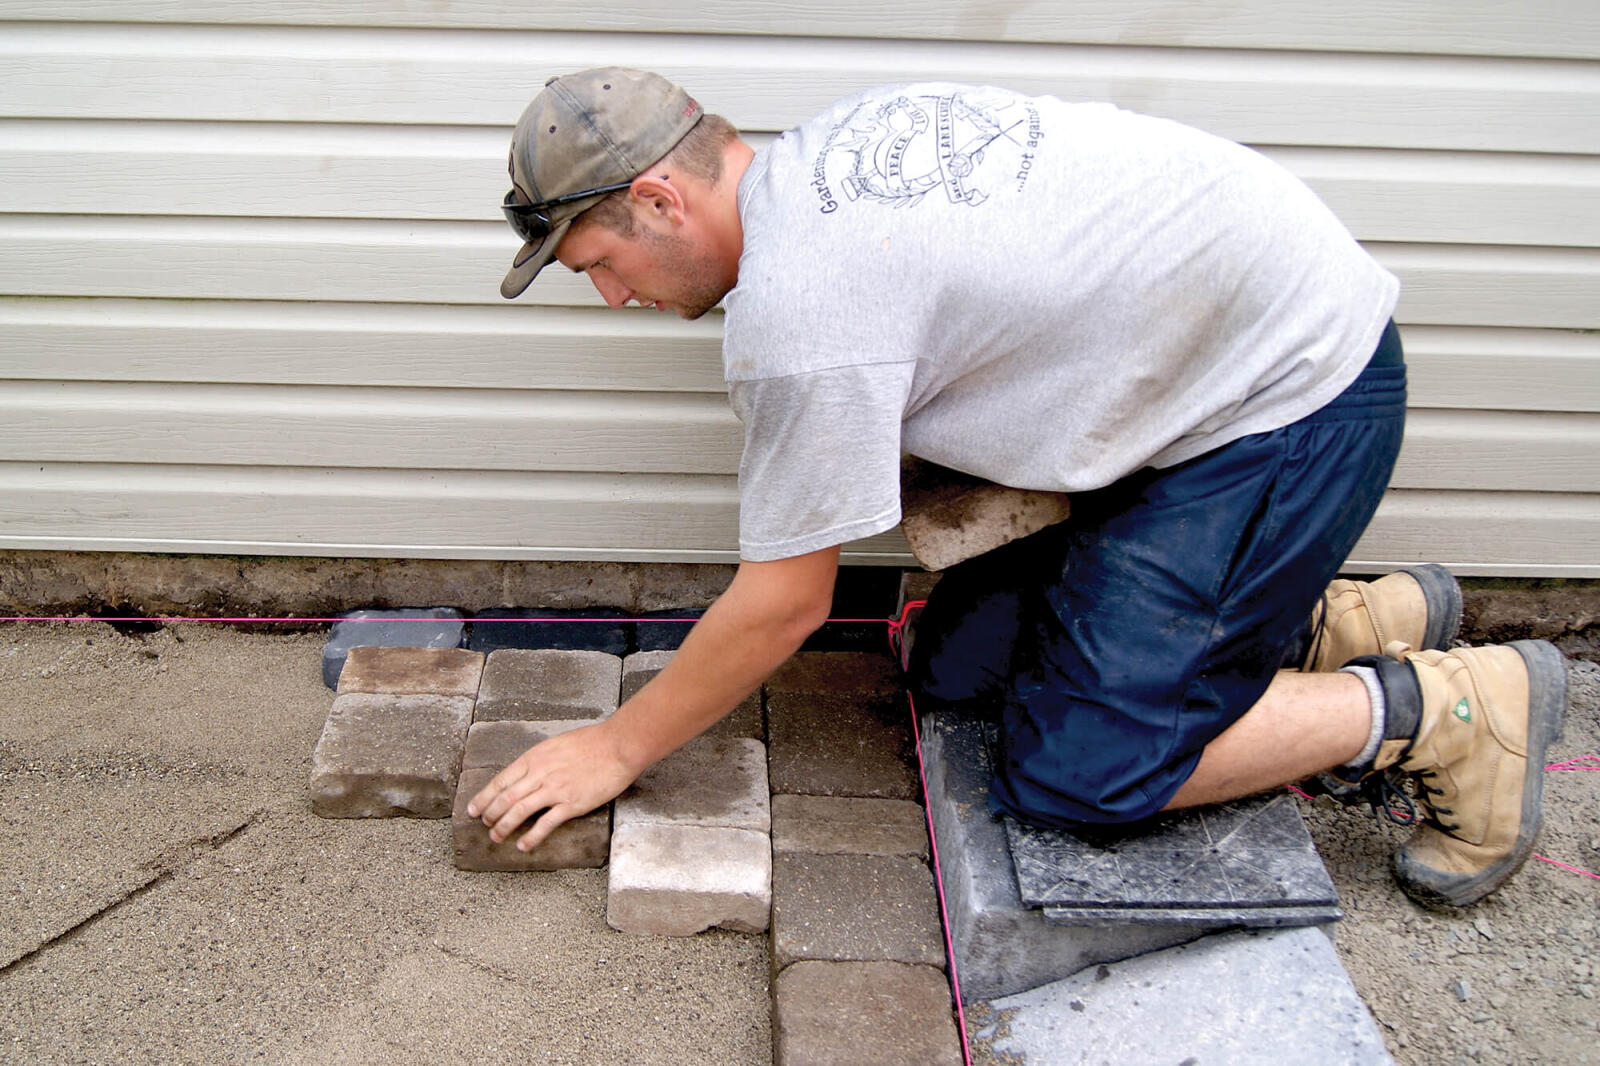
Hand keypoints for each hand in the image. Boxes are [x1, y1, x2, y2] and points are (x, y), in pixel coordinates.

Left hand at [465, 721, 638, 851]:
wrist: (618, 746)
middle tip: (484, 825)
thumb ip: (541, 759)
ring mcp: (555, 789)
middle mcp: (540, 774)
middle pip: (506, 798)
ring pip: (520, 811)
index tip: (474, 808)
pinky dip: (532, 836)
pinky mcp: (571, 803)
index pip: (501, 780)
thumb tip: (530, 771)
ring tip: (496, 837)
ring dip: (504, 827)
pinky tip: (523, 845)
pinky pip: (546, 823)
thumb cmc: (593, 742)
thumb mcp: (557, 744)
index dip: (484, 797)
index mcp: (535, 758)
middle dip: (491, 814)